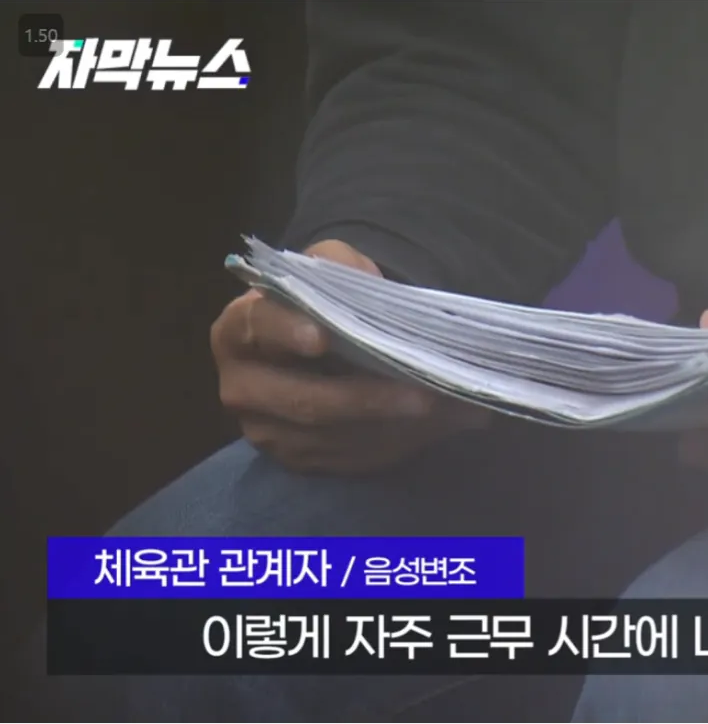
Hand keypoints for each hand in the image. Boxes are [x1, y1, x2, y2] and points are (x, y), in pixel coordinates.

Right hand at [211, 239, 489, 473]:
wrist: (318, 343)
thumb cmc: (320, 299)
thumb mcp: (329, 266)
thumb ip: (344, 268)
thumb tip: (376, 290)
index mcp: (238, 330)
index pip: (257, 328)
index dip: (288, 332)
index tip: (323, 338)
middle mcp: (243, 388)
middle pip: (307, 403)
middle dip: (371, 400)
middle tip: (424, 395)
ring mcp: (269, 432)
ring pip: (337, 439)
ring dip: (400, 428)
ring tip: (452, 410)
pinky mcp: (301, 459)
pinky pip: (354, 459)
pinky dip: (404, 443)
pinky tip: (444, 424)